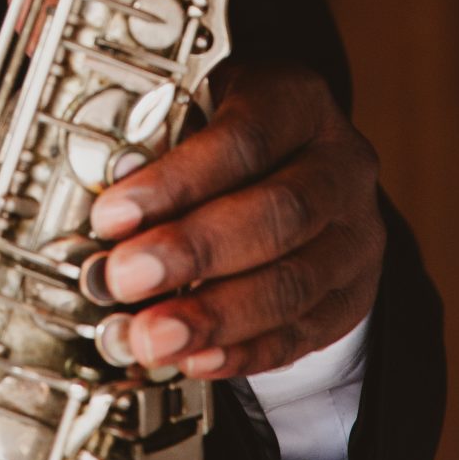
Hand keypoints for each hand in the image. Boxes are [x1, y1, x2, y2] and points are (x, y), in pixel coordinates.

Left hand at [88, 61, 384, 380]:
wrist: (297, 157)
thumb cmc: (229, 125)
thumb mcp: (195, 103)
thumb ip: (156, 142)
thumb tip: (104, 200)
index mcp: (298, 101)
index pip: (244, 138)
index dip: (176, 180)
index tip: (112, 214)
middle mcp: (340, 165)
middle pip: (278, 214)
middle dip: (193, 252)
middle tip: (125, 278)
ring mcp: (354, 234)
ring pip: (293, 284)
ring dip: (214, 317)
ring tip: (150, 335)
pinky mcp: (351, 293)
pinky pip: (302, 334)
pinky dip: (243, 352)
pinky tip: (194, 357)